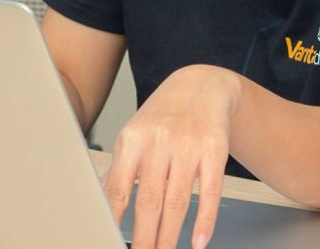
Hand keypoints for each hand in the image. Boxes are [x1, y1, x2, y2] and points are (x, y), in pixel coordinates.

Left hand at [103, 64, 238, 248]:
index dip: (113, 220)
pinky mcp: (215, 151)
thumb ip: (121, 169)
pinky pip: (210, 192)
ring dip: (170, 235)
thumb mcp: (135, 135)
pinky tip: (199, 241)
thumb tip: (104, 204)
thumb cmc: (164, 115)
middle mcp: (160, 141)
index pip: (118, 189)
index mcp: (132, 139)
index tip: (109, 239)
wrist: (202, 86)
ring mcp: (189, 146)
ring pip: (178, 201)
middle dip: (145, 237)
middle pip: (149, 200)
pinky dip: (205, 220)